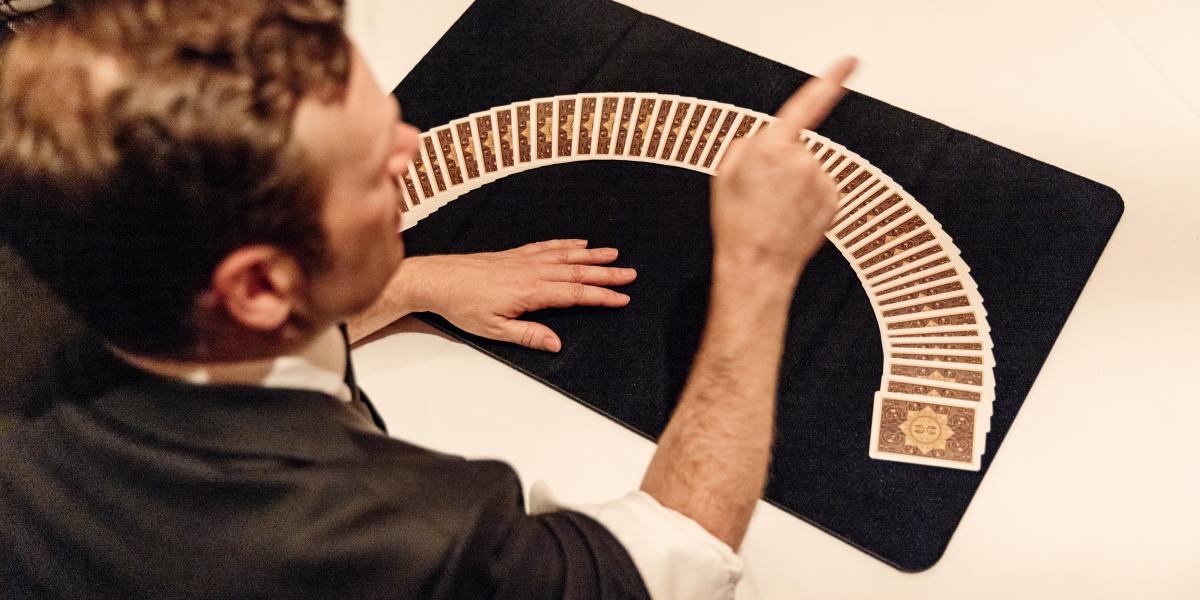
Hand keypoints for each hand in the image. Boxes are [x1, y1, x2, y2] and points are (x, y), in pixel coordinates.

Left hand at [406, 239, 636, 351]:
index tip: (622, 298)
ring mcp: (524, 260)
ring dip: (592, 255)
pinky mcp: (515, 254)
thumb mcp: (494, 330)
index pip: (575, 293)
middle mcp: (532, 271)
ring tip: (614, 254)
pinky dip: (565, 244)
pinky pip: (547, 247)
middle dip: (607, 273)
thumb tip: (556, 343)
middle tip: (630, 274)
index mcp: (531, 291)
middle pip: (578, 271)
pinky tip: (578, 244)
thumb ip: (528, 336)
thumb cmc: (463, 306)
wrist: (439, 279)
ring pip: (566, 256)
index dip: (601, 296)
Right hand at [711, 57, 856, 283]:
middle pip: (795, 144)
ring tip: (774, 208)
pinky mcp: (834, 199)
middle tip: (761, 191)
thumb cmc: (737, 220)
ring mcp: (822, 180)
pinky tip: (790, 215)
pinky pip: (820, 187)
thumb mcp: (726, 171)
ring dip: (794, 181)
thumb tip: (772, 138)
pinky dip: (807, 197)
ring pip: (808, 167)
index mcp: (772, 146)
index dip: (832, 80)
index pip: (808, 104)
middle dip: (780, 160)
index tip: (850, 62)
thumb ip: (751, 143)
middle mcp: (804, 159)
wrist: (757, 263)